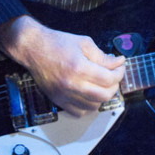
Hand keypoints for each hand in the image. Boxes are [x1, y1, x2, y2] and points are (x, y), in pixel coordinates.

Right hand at [0, 15, 124, 116]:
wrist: (33, 48)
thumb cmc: (57, 43)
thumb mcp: (84, 43)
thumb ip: (102, 56)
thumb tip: (118, 63)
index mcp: (79, 68)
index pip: (108, 79)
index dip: (119, 73)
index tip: (120, 66)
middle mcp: (72, 84)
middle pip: (104, 95)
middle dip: (114, 85)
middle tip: (114, 76)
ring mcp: (64, 94)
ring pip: (93, 106)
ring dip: (102, 96)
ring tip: (102, 84)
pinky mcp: (57, 100)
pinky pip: (78, 112)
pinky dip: (88, 106)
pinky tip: (89, 94)